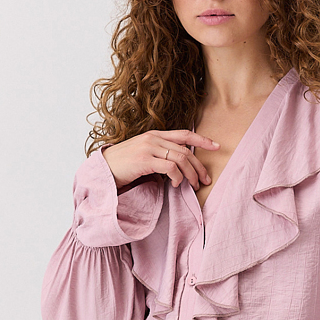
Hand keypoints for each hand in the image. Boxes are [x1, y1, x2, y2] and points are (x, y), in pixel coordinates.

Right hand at [101, 129, 219, 190]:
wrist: (102, 169)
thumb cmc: (123, 165)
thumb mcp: (144, 154)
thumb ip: (160, 153)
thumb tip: (181, 163)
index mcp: (155, 135)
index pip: (184, 134)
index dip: (202, 140)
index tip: (217, 146)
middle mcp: (153, 138)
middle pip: (186, 150)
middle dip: (199, 166)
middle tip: (206, 180)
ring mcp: (149, 147)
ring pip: (181, 158)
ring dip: (191, 174)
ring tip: (194, 186)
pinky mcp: (145, 159)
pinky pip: (170, 167)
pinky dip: (178, 177)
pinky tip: (176, 185)